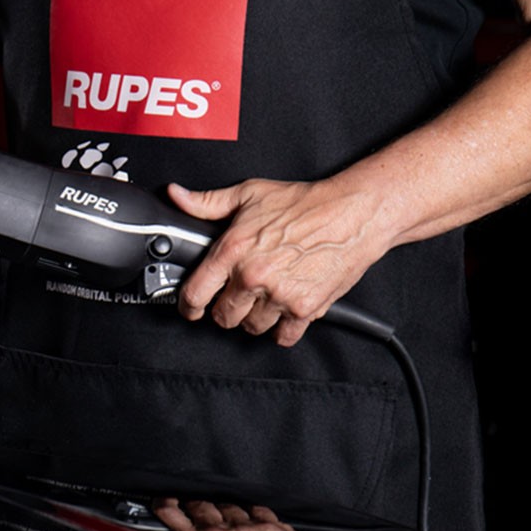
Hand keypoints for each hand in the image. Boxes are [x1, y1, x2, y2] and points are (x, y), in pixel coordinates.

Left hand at [168, 178, 390, 345]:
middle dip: (226, 309)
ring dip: (254, 318)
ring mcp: (279, 295)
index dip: (188, 305)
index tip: (191, 307)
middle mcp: (253, 276)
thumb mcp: (249, 193)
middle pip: (223, 316)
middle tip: (236, 297)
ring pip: (252, 328)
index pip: (195, 293)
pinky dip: (282, 329)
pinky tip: (283, 311)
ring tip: (263, 299)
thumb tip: (178, 197)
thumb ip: (207, 202)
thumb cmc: (304, 203)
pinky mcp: (305, 309)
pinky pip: (284, 337)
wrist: (352, 214)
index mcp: (233, 250)